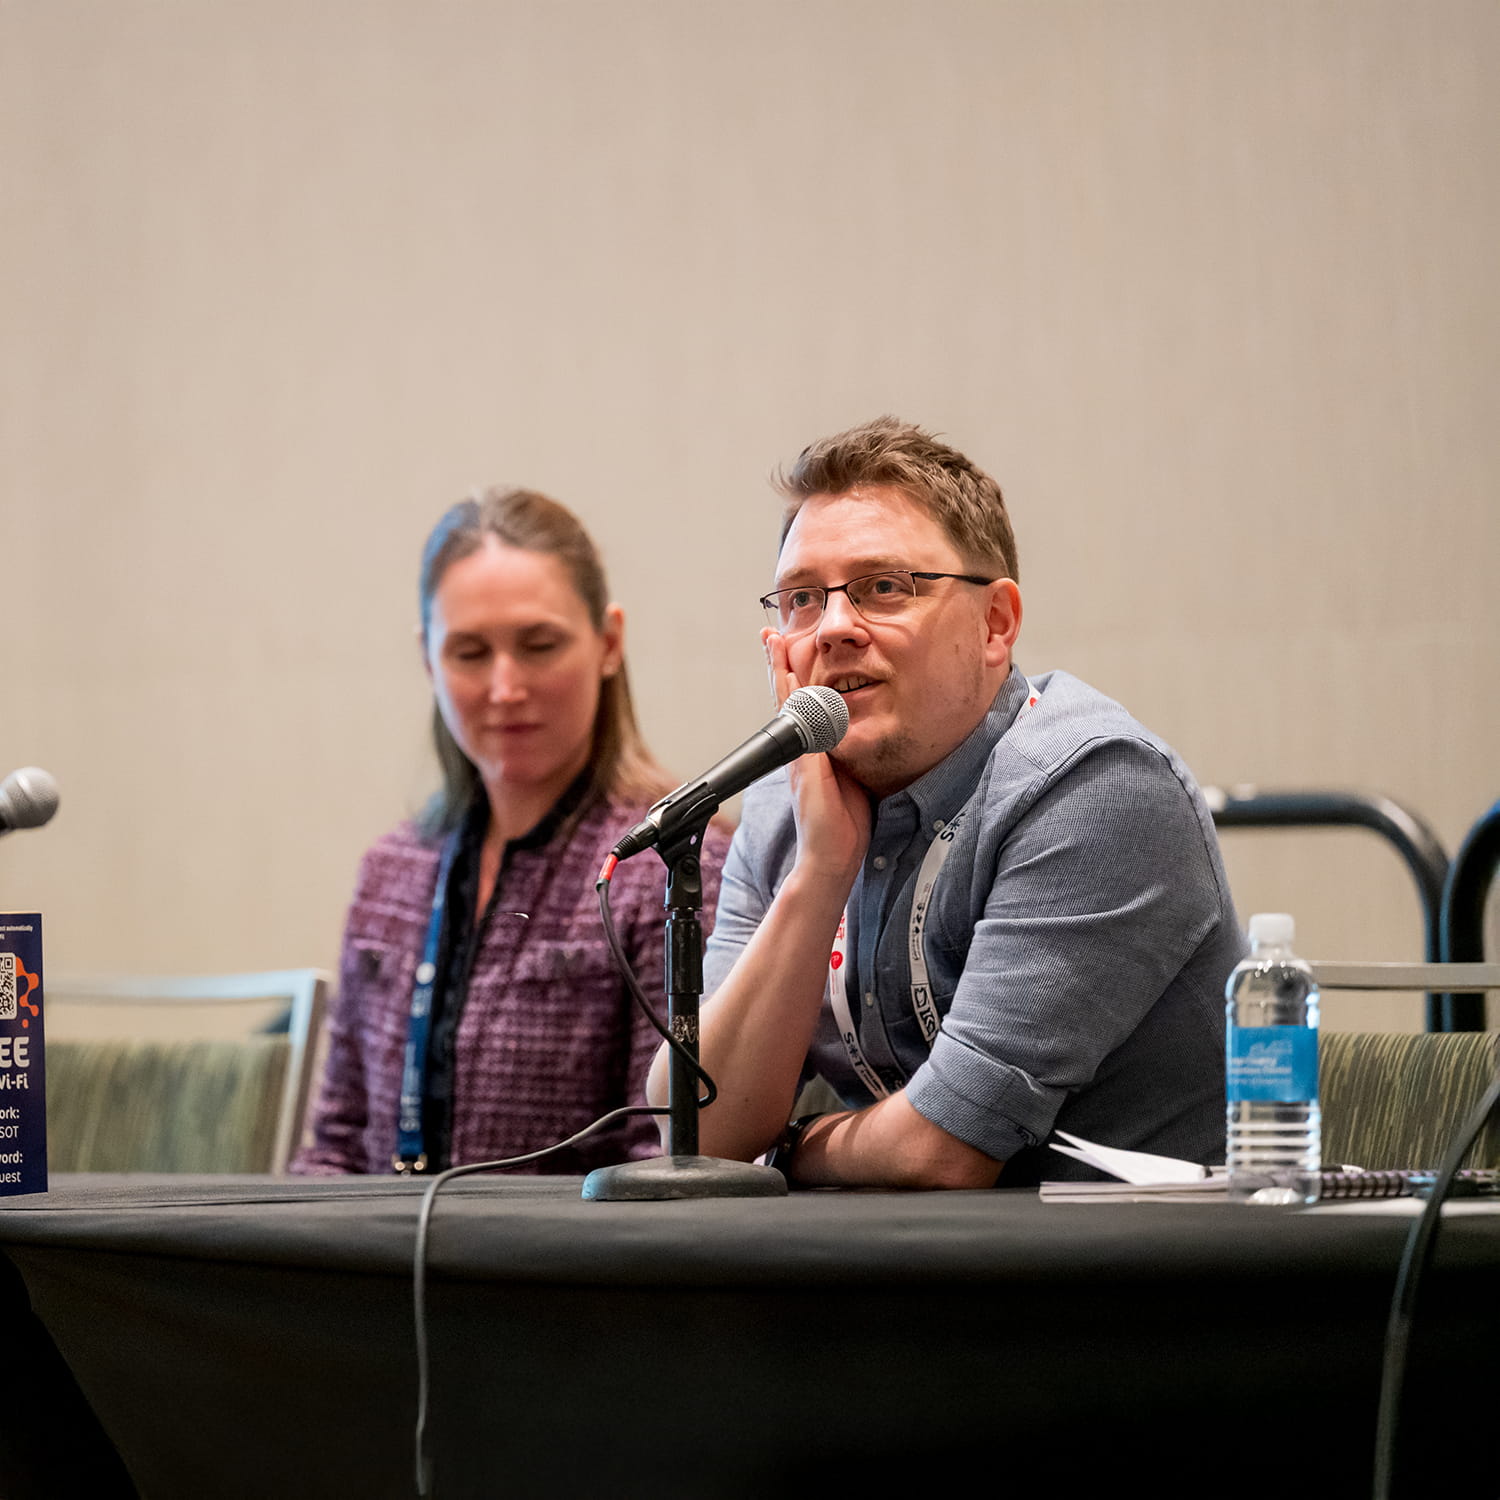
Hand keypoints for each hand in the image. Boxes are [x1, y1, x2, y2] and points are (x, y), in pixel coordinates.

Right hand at [762, 628, 870, 881]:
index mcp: (810, 753)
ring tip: (774, 645)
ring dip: (779, 674)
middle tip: (769, 634)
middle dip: (776, 665)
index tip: (785, 649)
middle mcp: (799, 752)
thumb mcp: (848, 778)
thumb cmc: (843, 823)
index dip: (790, 678)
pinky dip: (793, 704)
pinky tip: (790, 682)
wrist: (831, 859)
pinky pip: (799, 729)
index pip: (798, 707)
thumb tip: (856, 731)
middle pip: (784, 699)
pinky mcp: (806, 770)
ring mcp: (799, 760)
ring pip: (787, 707)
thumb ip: (847, 754)